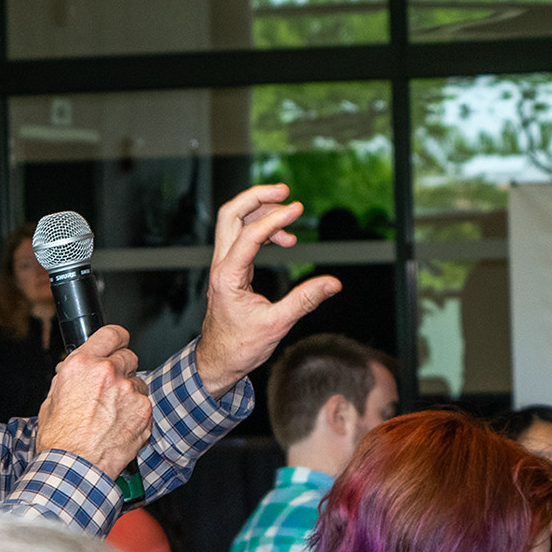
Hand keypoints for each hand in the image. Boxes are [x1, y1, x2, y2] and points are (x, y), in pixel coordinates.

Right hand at [35, 325, 152, 479]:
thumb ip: (70, 377)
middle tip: (110, 389)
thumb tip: (77, 370)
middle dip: (121, 370)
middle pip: (129, 356)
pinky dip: (136, 414)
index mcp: (82, 365)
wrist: (75, 469)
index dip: (117, 338)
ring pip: (138, 382)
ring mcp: (129, 392)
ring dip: (129, 394)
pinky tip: (119, 427)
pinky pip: (144, 404)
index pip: (111, 334)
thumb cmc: (60, 440)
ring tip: (112, 415)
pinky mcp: (144, 411)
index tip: (119, 343)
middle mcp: (108, 373)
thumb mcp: (52, 399)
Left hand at [195, 184, 340, 394]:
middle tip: (283, 190)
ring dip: (259, 210)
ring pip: (233, 221)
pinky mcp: (229, 269)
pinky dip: (261, 229)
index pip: (249, 235)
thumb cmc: (240, 346)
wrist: (218, 361)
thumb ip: (305, 300)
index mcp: (227, 277)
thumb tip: (333, 283)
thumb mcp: (277, 324)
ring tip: (290, 214)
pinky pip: (241, 236)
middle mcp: (221, 266)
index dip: (274, 219)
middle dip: (256, 197)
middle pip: (229, 214)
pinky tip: (285, 239)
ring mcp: (223, 265)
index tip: (297, 209)